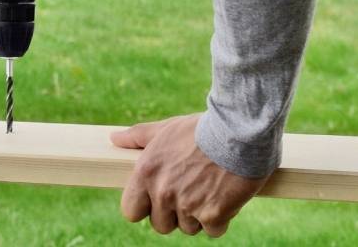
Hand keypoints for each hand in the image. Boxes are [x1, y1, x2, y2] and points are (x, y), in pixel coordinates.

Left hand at [112, 114, 268, 236]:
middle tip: (192, 190)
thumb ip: (139, 137)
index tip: (159, 198)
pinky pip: (213, 230)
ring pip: (189, 228)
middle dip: (175, 213)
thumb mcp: (167, 128)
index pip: (130, 211)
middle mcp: (163, 192)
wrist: (242, 129)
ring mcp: (188, 206)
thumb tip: (114, 138)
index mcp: (147, 173)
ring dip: (200, 215)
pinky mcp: (213, 215)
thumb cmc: (204, 128)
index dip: (145, 207)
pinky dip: (221, 218)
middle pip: (161, 225)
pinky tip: (227, 195)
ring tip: (211, 188)